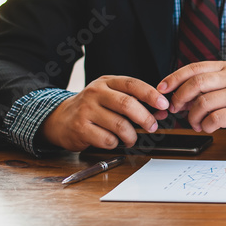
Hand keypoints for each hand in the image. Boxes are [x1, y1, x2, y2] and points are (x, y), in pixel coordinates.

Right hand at [41, 76, 169, 150]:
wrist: (61, 118)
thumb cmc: (93, 108)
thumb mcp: (111, 97)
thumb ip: (135, 101)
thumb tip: (161, 112)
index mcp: (106, 82)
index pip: (132, 84)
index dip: (151, 94)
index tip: (164, 105)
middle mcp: (95, 93)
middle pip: (127, 104)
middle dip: (145, 118)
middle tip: (152, 126)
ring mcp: (86, 110)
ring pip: (119, 125)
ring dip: (131, 136)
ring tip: (131, 138)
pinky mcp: (80, 128)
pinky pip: (108, 139)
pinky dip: (116, 143)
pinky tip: (113, 141)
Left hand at [158, 61, 225, 140]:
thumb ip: (205, 86)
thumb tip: (175, 94)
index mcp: (225, 68)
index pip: (193, 68)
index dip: (174, 78)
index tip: (162, 89)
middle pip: (196, 84)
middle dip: (180, 98)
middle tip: (176, 109)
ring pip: (203, 103)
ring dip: (193, 117)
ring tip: (196, 123)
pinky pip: (215, 119)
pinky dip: (206, 126)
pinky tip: (208, 127)